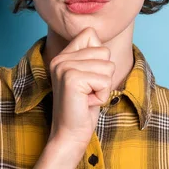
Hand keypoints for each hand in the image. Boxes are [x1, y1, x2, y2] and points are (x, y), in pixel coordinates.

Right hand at [47, 27, 114, 150]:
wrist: (70, 134)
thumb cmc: (84, 107)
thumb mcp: (90, 77)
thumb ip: (93, 57)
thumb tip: (104, 43)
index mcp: (63, 55)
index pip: (90, 34)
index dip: (99, 57)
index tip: (88, 78)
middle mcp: (60, 58)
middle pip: (104, 51)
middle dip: (104, 75)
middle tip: (88, 91)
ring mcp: (64, 67)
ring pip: (107, 66)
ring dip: (103, 86)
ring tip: (87, 96)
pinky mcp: (72, 78)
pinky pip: (105, 80)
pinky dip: (102, 95)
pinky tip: (87, 102)